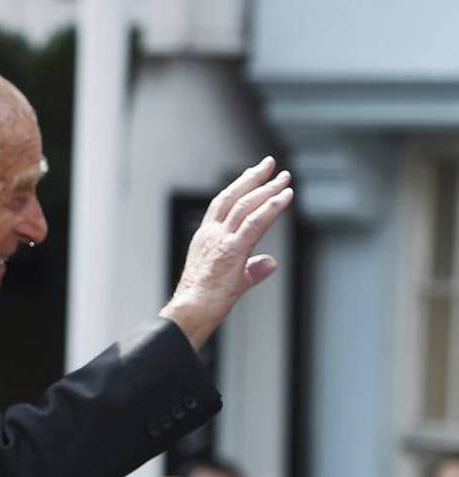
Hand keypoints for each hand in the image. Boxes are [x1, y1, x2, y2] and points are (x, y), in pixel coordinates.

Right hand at [160, 157, 292, 349]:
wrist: (190, 311)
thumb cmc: (203, 301)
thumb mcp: (231, 280)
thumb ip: (252, 269)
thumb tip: (270, 263)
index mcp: (205, 238)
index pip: (222, 204)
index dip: (238, 186)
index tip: (254, 175)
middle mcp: (211, 234)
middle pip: (233, 197)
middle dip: (254, 178)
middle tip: (271, 165)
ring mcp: (221, 240)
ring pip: (246, 205)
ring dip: (267, 189)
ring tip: (284, 178)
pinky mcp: (233, 250)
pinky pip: (256, 222)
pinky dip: (272, 207)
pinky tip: (285, 196)